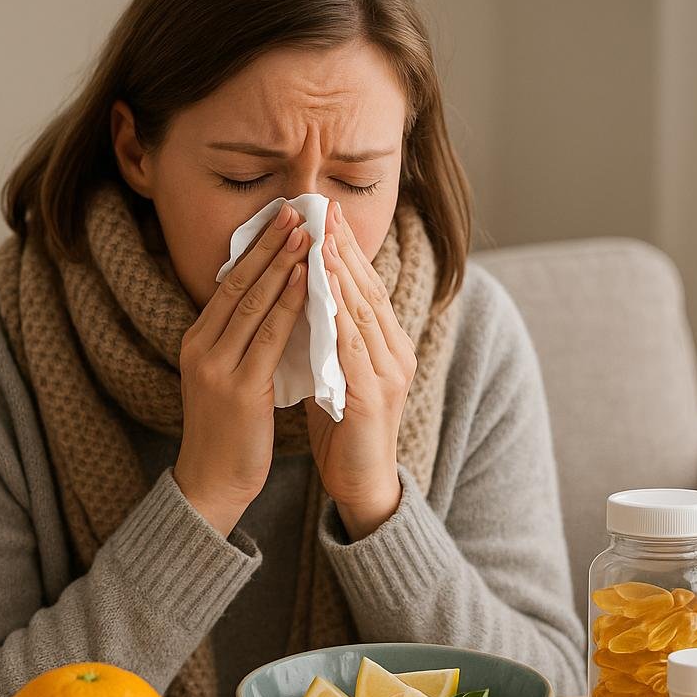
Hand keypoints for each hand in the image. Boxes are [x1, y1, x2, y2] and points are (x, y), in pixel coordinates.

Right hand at [174, 203, 310, 535]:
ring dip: (283, 264)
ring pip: (254, 303)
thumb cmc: (228, 431)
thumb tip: (269, 303)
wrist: (211, 482)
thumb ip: (240, 341)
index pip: (228, 283)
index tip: (281, 218)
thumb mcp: (226, 376)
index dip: (256, 248)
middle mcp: (202, 346)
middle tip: (296, 210)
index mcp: (197, 340)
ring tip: (308, 233)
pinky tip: (309, 281)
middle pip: (238, 283)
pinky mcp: (240, 389)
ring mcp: (218, 366)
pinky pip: (269, 336)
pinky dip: (290, 304)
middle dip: (269, 244)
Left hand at [306, 200, 415, 539]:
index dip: (347, 250)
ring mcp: (388, 374)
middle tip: (323, 210)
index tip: (325, 215)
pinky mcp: (374, 398)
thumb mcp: (335, 373)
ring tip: (319, 239)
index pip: (366, 286)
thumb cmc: (344, 431)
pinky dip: (337, 317)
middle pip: (370, 289)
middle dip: (345, 248)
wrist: (362, 485)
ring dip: (341, 274)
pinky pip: (352, 348)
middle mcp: (395, 353)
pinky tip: (320, 294)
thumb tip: (301, 300)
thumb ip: (328, 339)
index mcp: (386, 345)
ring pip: (363, 312)